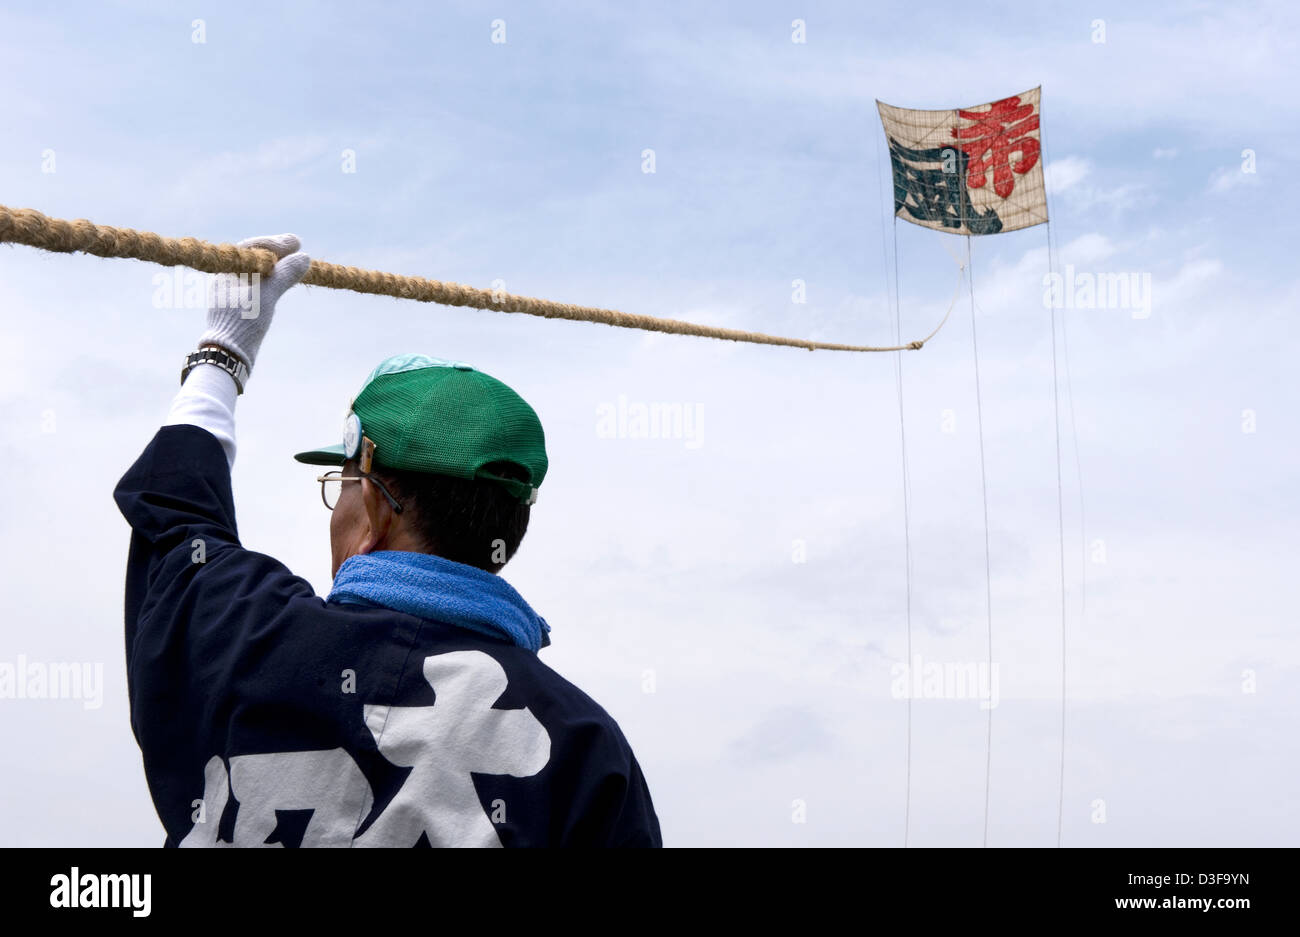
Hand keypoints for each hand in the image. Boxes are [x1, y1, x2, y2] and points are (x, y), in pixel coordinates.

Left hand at [196, 234, 309, 373]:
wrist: (229, 354)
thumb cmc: (242, 323)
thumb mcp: (266, 296)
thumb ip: (284, 275)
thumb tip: (303, 257)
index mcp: (226, 271)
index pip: (252, 248)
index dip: (275, 243)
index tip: (296, 242)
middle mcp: (228, 278)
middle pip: (256, 257)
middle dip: (278, 252)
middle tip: (298, 246)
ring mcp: (235, 292)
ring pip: (259, 271)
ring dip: (278, 265)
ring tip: (296, 261)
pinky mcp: (243, 306)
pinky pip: (260, 284)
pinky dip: (275, 279)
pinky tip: (286, 280)